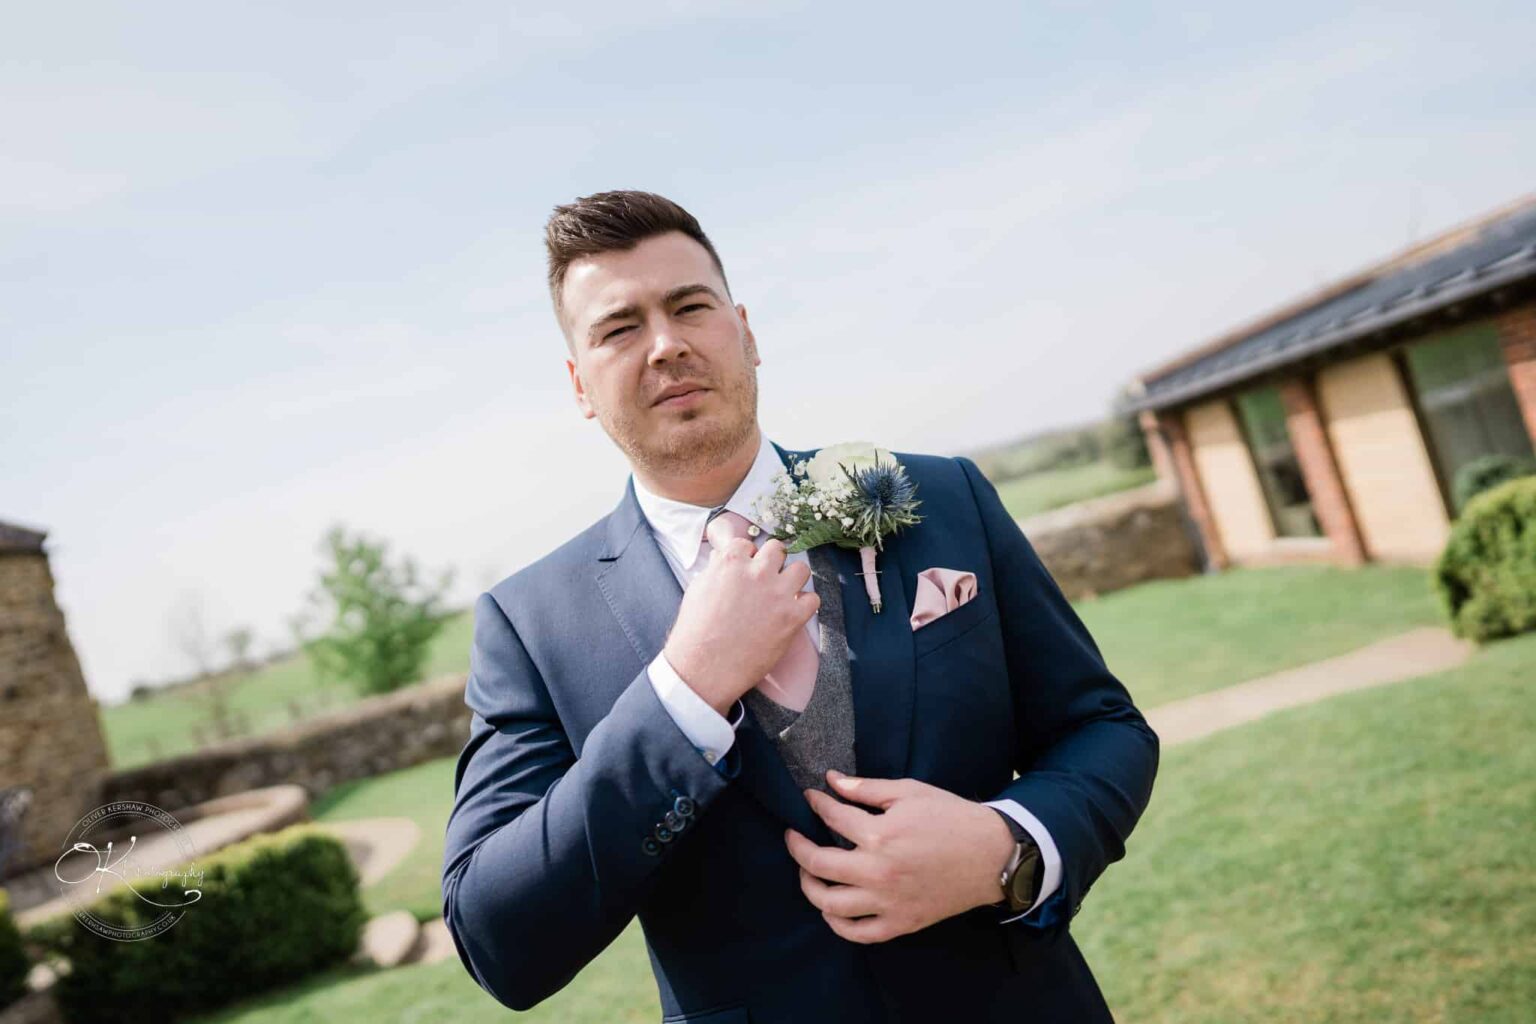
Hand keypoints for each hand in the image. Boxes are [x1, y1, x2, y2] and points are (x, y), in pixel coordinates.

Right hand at [663, 536, 818, 715]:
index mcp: (730, 562)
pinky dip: (805, 607)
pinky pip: (813, 599)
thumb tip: (722, 558)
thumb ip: (715, 570)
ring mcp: (777, 593)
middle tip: (767, 579)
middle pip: (777, 549)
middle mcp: (757, 572)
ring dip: (793, 580)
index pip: (748, 543)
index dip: (748, 558)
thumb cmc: (695, 632)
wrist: (704, 668)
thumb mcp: (697, 590)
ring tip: (784, 594)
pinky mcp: (792, 617)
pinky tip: (792, 614)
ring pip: (801, 569)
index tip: (747, 570)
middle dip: (772, 562)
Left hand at [784, 770, 1017, 943]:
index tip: (811, 798)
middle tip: (793, 837)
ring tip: (808, 873)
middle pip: (818, 866)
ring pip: (831, 905)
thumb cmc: (952, 818)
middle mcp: (878, 873)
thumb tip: (831, 781)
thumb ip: (866, 788)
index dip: (816, 804)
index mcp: (880, 835)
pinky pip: (858, 933)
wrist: (992, 855)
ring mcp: (888, 903)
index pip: (832, 818)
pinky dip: (838, 925)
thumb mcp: (910, 792)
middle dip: (798, 848)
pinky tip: (831, 909)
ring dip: (810, 888)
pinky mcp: (901, 923)